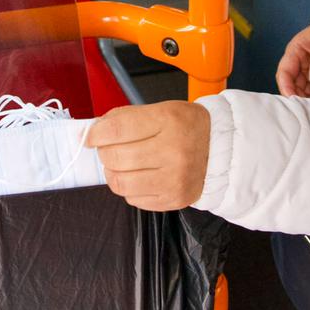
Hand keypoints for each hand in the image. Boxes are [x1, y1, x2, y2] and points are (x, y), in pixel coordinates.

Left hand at [85, 101, 210, 210]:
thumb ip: (124, 118)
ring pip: (120, 182)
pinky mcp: (174, 199)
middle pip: (115, 157)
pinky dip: (129, 188)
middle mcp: (173, 151)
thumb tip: (90, 132)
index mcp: (168, 121)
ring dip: (113, 173)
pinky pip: (133, 199)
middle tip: (111, 148)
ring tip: (121, 165)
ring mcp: (174, 179)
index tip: (90, 136)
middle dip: (104, 152)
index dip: (95, 134)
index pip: (117, 129)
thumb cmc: (185, 127)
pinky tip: (140, 176)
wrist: (220, 150)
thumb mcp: (160, 109)